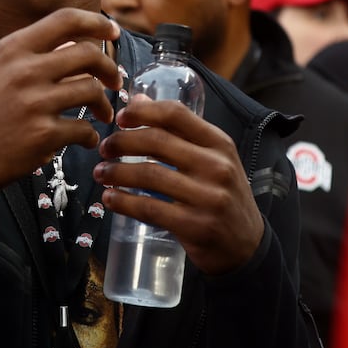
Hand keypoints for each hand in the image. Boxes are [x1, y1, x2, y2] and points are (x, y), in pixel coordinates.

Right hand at [0, 8, 120, 208]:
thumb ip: (28, 55)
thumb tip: (72, 43)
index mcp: (11, 49)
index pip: (65, 19)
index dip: (97, 23)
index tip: (113, 32)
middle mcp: (24, 70)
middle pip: (88, 54)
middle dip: (109, 68)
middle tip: (114, 80)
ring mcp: (35, 102)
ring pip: (91, 90)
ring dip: (103, 104)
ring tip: (101, 114)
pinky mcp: (44, 135)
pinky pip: (84, 128)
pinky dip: (90, 136)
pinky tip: (84, 139)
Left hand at [92, 96, 263, 275]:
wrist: (246, 246)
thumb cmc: (223, 196)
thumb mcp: (212, 159)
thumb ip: (179, 132)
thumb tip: (139, 101)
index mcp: (219, 143)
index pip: (176, 114)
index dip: (143, 112)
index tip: (121, 117)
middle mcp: (216, 166)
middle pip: (157, 142)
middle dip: (122, 142)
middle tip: (105, 148)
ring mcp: (207, 197)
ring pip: (149, 175)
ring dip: (117, 173)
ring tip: (101, 173)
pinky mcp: (195, 226)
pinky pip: (149, 209)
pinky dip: (123, 202)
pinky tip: (110, 198)